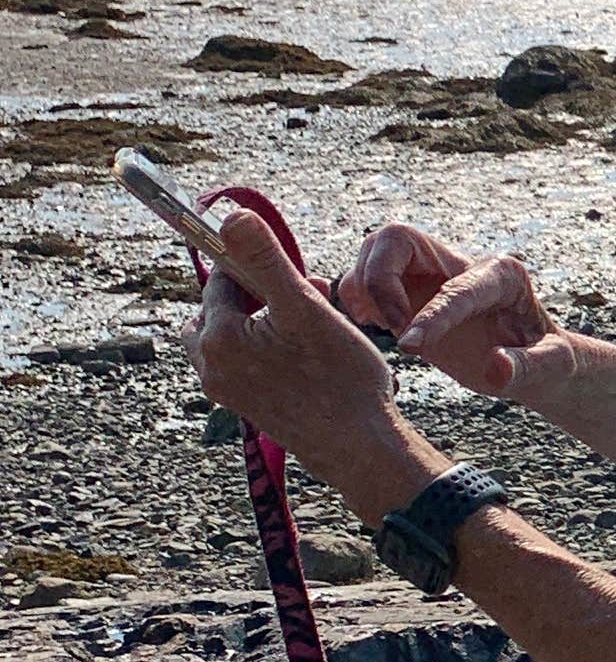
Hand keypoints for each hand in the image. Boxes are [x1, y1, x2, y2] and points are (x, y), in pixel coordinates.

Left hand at [192, 215, 432, 520]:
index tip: (292, 269)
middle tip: (304, 296)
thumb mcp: (305, 307)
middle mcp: (210, 367)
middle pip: (221, 308)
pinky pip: (245, 361)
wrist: (359, 447)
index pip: (222, 279)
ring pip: (234, 335)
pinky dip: (267, 348)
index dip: (258, 267)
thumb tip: (231, 214)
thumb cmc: (339, 378)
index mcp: (217, 338)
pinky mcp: (245, 406)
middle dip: (258, 294)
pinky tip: (308, 353)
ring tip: (309, 324)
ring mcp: (226, 391)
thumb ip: (264, 258)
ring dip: (264, 320)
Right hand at [339, 227, 577, 406]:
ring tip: (382, 326)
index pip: (455, 287)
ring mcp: (431, 272)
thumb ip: (527, 367)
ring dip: (363, 288)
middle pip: (395, 238)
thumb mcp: (551, 367)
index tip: (410, 346)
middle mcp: (460, 264)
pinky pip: (364, 276)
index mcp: (502, 276)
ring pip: (372, 251)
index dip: (431, 315)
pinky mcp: (409, 289)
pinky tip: (374, 324)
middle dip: (379, 279)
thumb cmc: (547, 362)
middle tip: (391, 326)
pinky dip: (356, 297)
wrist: (536, 360)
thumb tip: (495, 368)